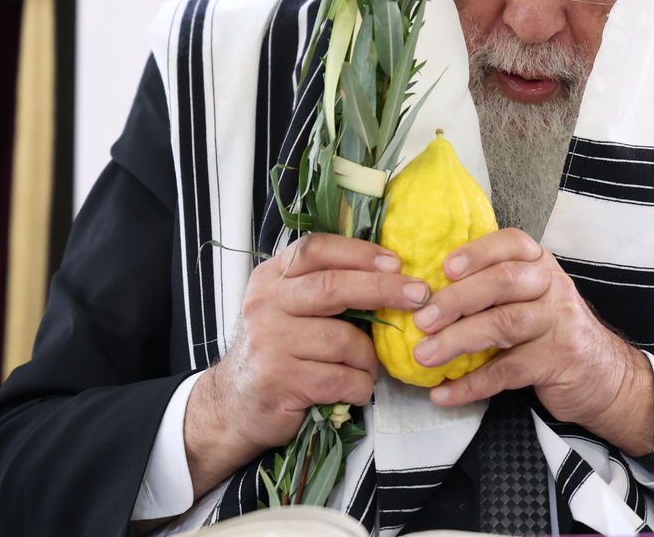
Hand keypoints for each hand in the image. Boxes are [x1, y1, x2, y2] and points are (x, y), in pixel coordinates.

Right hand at [183, 234, 430, 497]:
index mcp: (270, 278)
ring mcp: (269, 343)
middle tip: (419, 295)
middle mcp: (265, 305)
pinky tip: (357, 388)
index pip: (315, 249)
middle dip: (383, 289)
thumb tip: (390, 269)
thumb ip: (322, 286)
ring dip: (369, 357)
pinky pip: (339, 378)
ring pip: (343, 340)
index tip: (396, 261)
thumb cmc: (276, 350)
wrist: (235, 405)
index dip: (359, 253)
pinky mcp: (279, 380)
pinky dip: (359, 385)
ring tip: (370, 366)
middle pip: (333, 287)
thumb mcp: (287, 307)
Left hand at [409, 229, 653, 454]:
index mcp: (540, 264)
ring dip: (458, 340)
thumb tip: (426, 293)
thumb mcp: (531, 297)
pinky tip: (444, 394)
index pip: (512, 243)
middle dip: (457, 299)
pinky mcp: (557, 362)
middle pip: (503, 283)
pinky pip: (507, 372)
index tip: (444, 269)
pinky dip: (471, 385)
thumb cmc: (551, 330)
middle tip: (422, 319)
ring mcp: (558, 324)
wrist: (604, 375)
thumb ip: (493, 288)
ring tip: (424, 356)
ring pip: (504, 325)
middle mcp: (552, 287)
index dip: (477, 253)